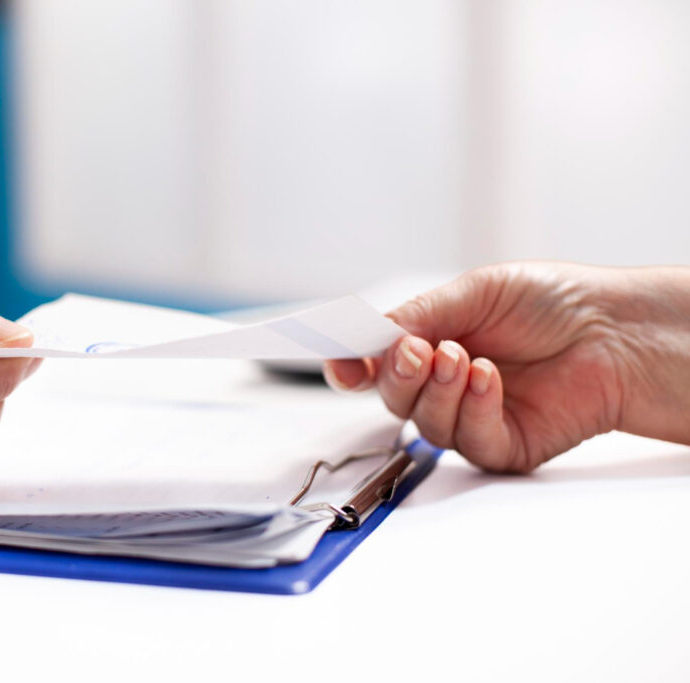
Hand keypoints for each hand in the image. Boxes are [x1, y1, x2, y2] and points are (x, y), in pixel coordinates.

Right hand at [324, 263, 689, 471]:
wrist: (615, 328)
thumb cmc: (553, 302)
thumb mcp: (473, 292)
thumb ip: (418, 316)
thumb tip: (371, 336)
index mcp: (430, 344)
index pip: (376, 364)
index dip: (352, 366)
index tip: (342, 361)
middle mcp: (445, 385)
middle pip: (393, 398)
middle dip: (397, 375)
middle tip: (415, 350)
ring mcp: (472, 418)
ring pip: (425, 424)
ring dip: (438, 390)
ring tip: (465, 358)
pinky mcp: (503, 447)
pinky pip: (470, 442)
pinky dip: (474, 409)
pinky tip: (490, 379)